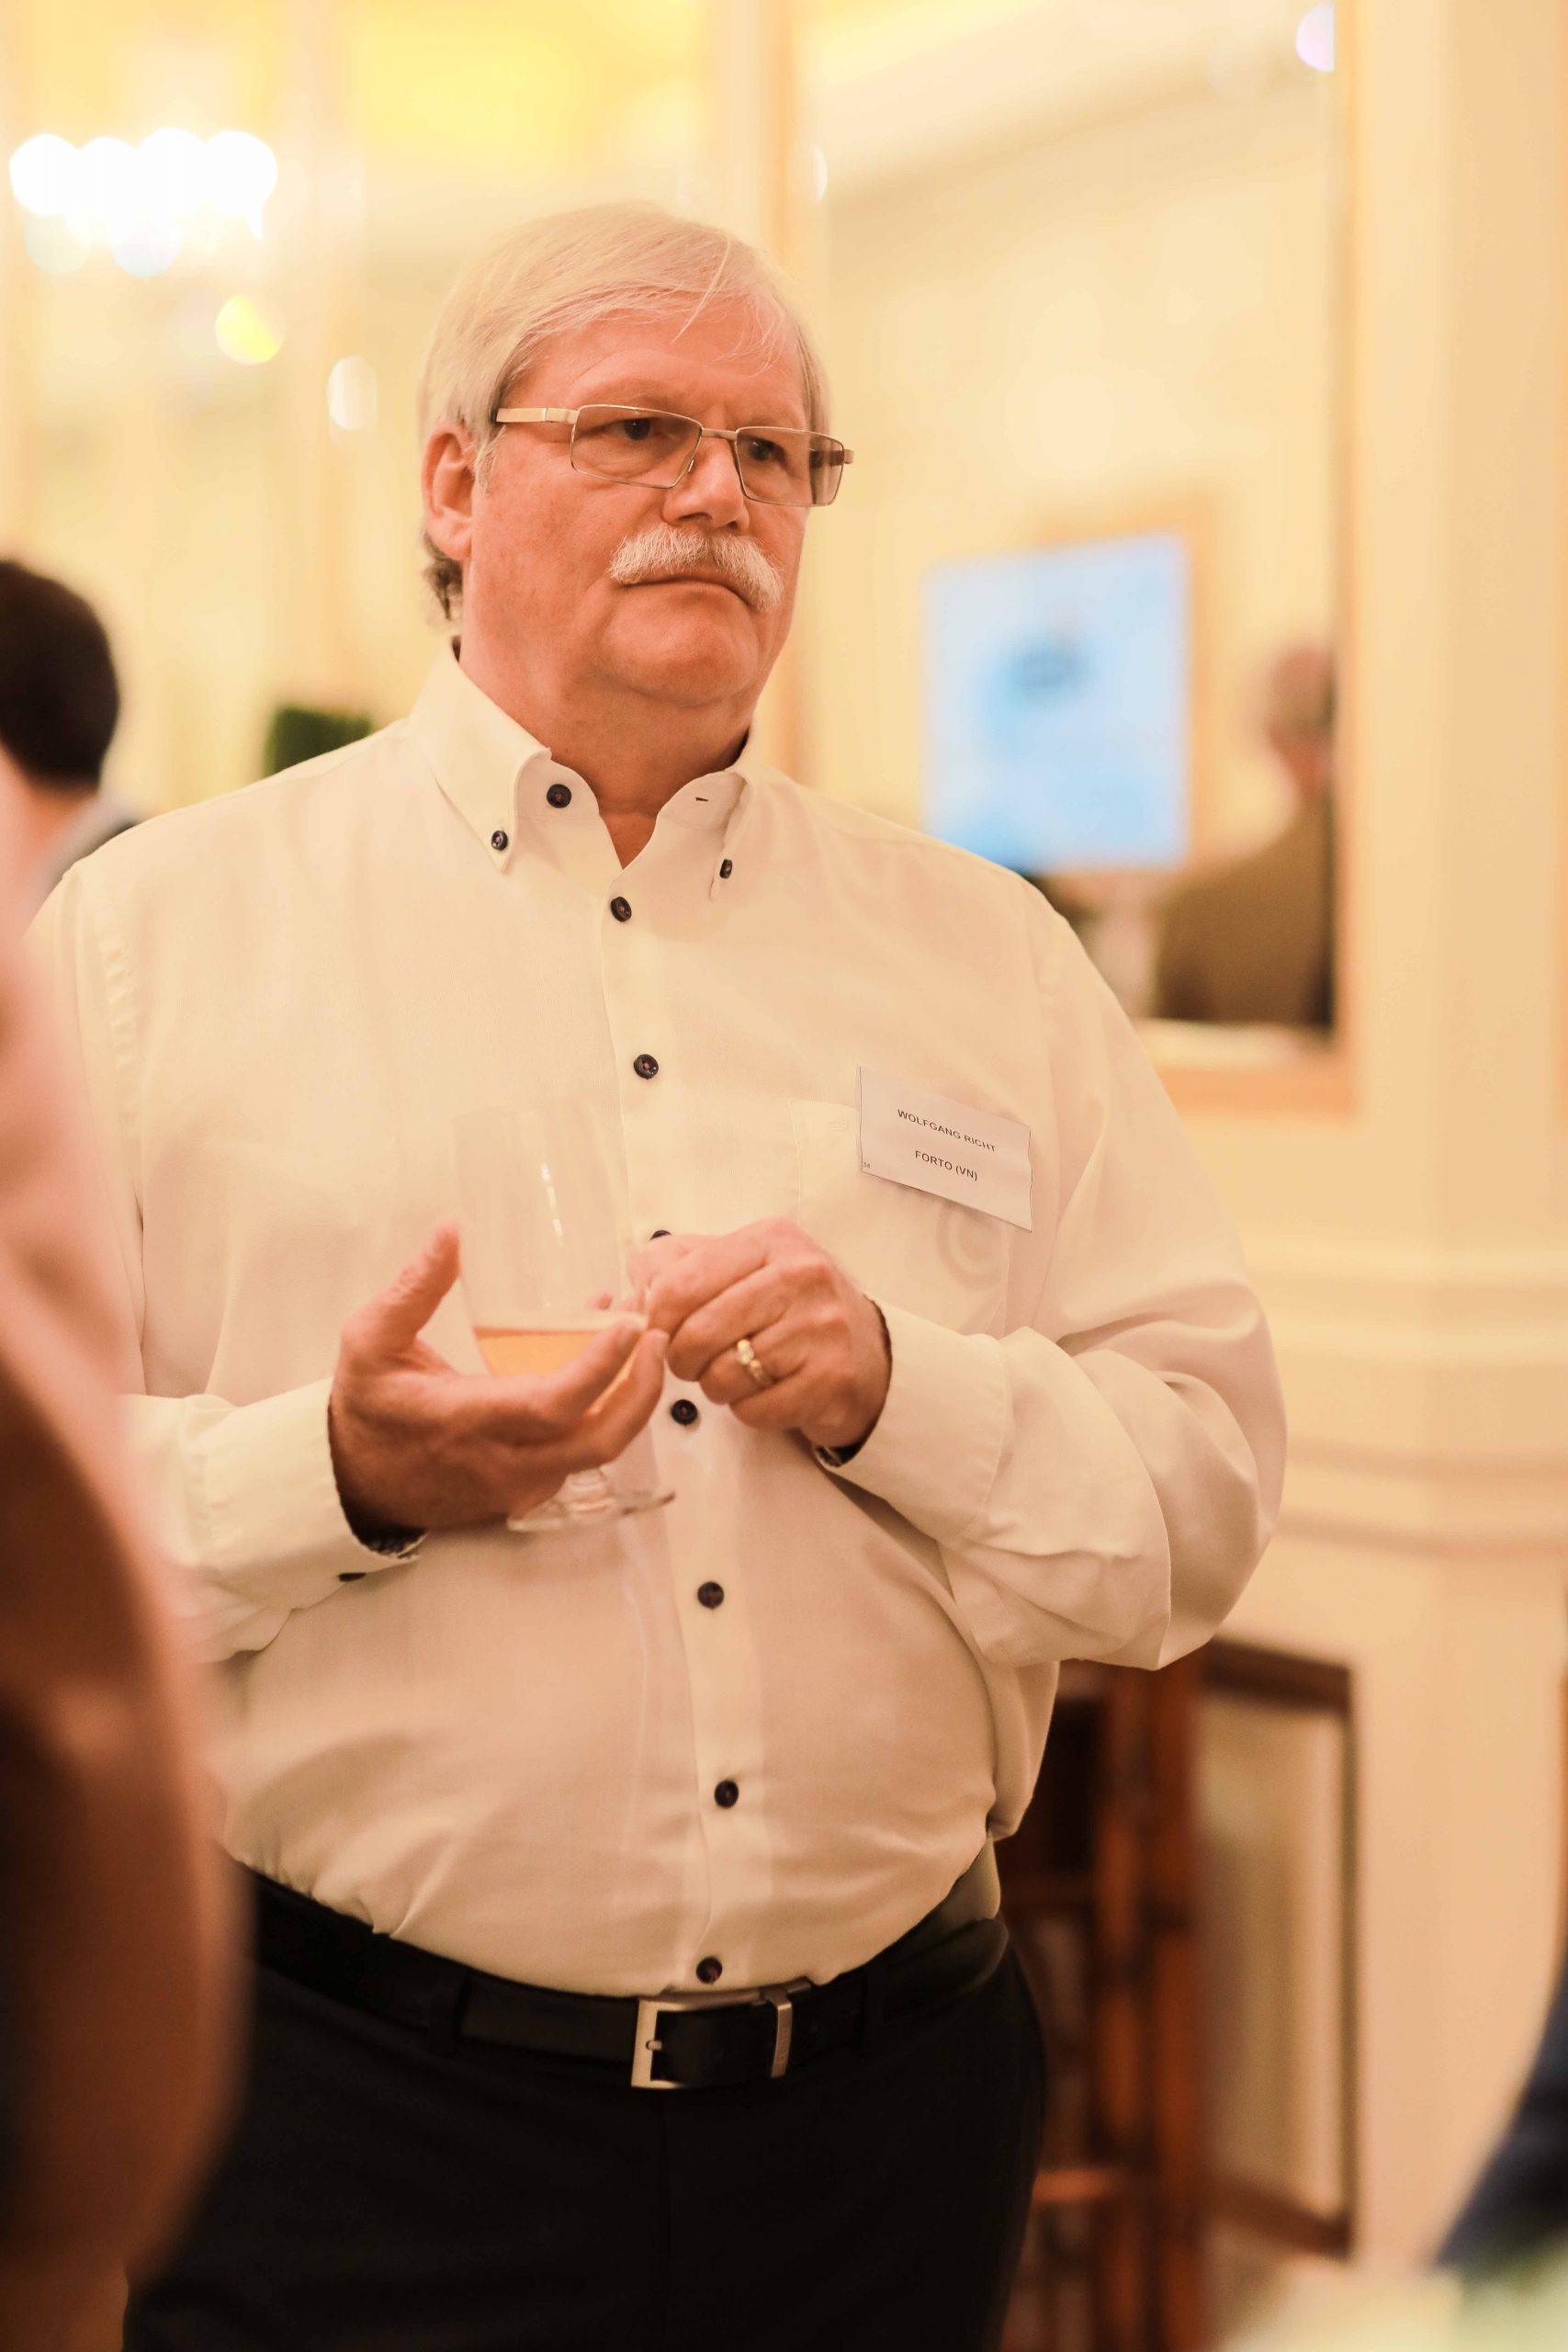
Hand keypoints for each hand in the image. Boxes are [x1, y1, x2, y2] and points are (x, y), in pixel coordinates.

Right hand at [328, 1223, 667, 1535]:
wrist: (352, 1484)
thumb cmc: (365, 1407)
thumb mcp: (370, 1340)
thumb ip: (413, 1288)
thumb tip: (451, 1230)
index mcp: (466, 1421)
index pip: (554, 1404)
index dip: (600, 1368)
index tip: (627, 1324)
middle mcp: (503, 1463)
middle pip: (601, 1439)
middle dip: (642, 1387)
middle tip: (655, 1332)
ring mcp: (520, 1484)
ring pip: (599, 1451)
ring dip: (630, 1399)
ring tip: (641, 1343)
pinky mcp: (528, 1492)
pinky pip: (581, 1454)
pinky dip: (604, 1413)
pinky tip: (607, 1367)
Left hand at [637, 1220, 890, 1452]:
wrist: (866, 1352)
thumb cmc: (786, 1308)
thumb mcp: (740, 1266)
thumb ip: (679, 1265)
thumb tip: (635, 1295)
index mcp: (770, 1240)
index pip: (680, 1283)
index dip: (655, 1319)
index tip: (659, 1333)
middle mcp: (801, 1275)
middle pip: (696, 1333)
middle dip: (681, 1359)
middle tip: (692, 1362)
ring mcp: (821, 1327)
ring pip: (722, 1375)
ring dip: (715, 1387)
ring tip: (734, 1374)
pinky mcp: (831, 1377)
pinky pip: (754, 1409)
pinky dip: (747, 1410)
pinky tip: (765, 1392)